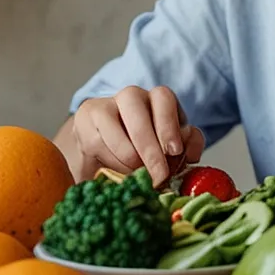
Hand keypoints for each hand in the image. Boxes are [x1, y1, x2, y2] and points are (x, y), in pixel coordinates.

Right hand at [67, 86, 204, 184]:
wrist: (107, 162)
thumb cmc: (146, 154)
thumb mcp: (173, 151)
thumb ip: (187, 146)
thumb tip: (191, 153)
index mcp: (157, 100)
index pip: (163, 97)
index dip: (168, 124)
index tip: (174, 151)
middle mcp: (130, 97)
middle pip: (135, 106)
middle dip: (149, 145)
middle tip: (158, 175)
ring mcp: (103, 106)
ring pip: (113, 125)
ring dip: (129, 157)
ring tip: (138, 177)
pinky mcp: (83, 121)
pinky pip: (97, 141)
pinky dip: (112, 162)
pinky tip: (118, 173)